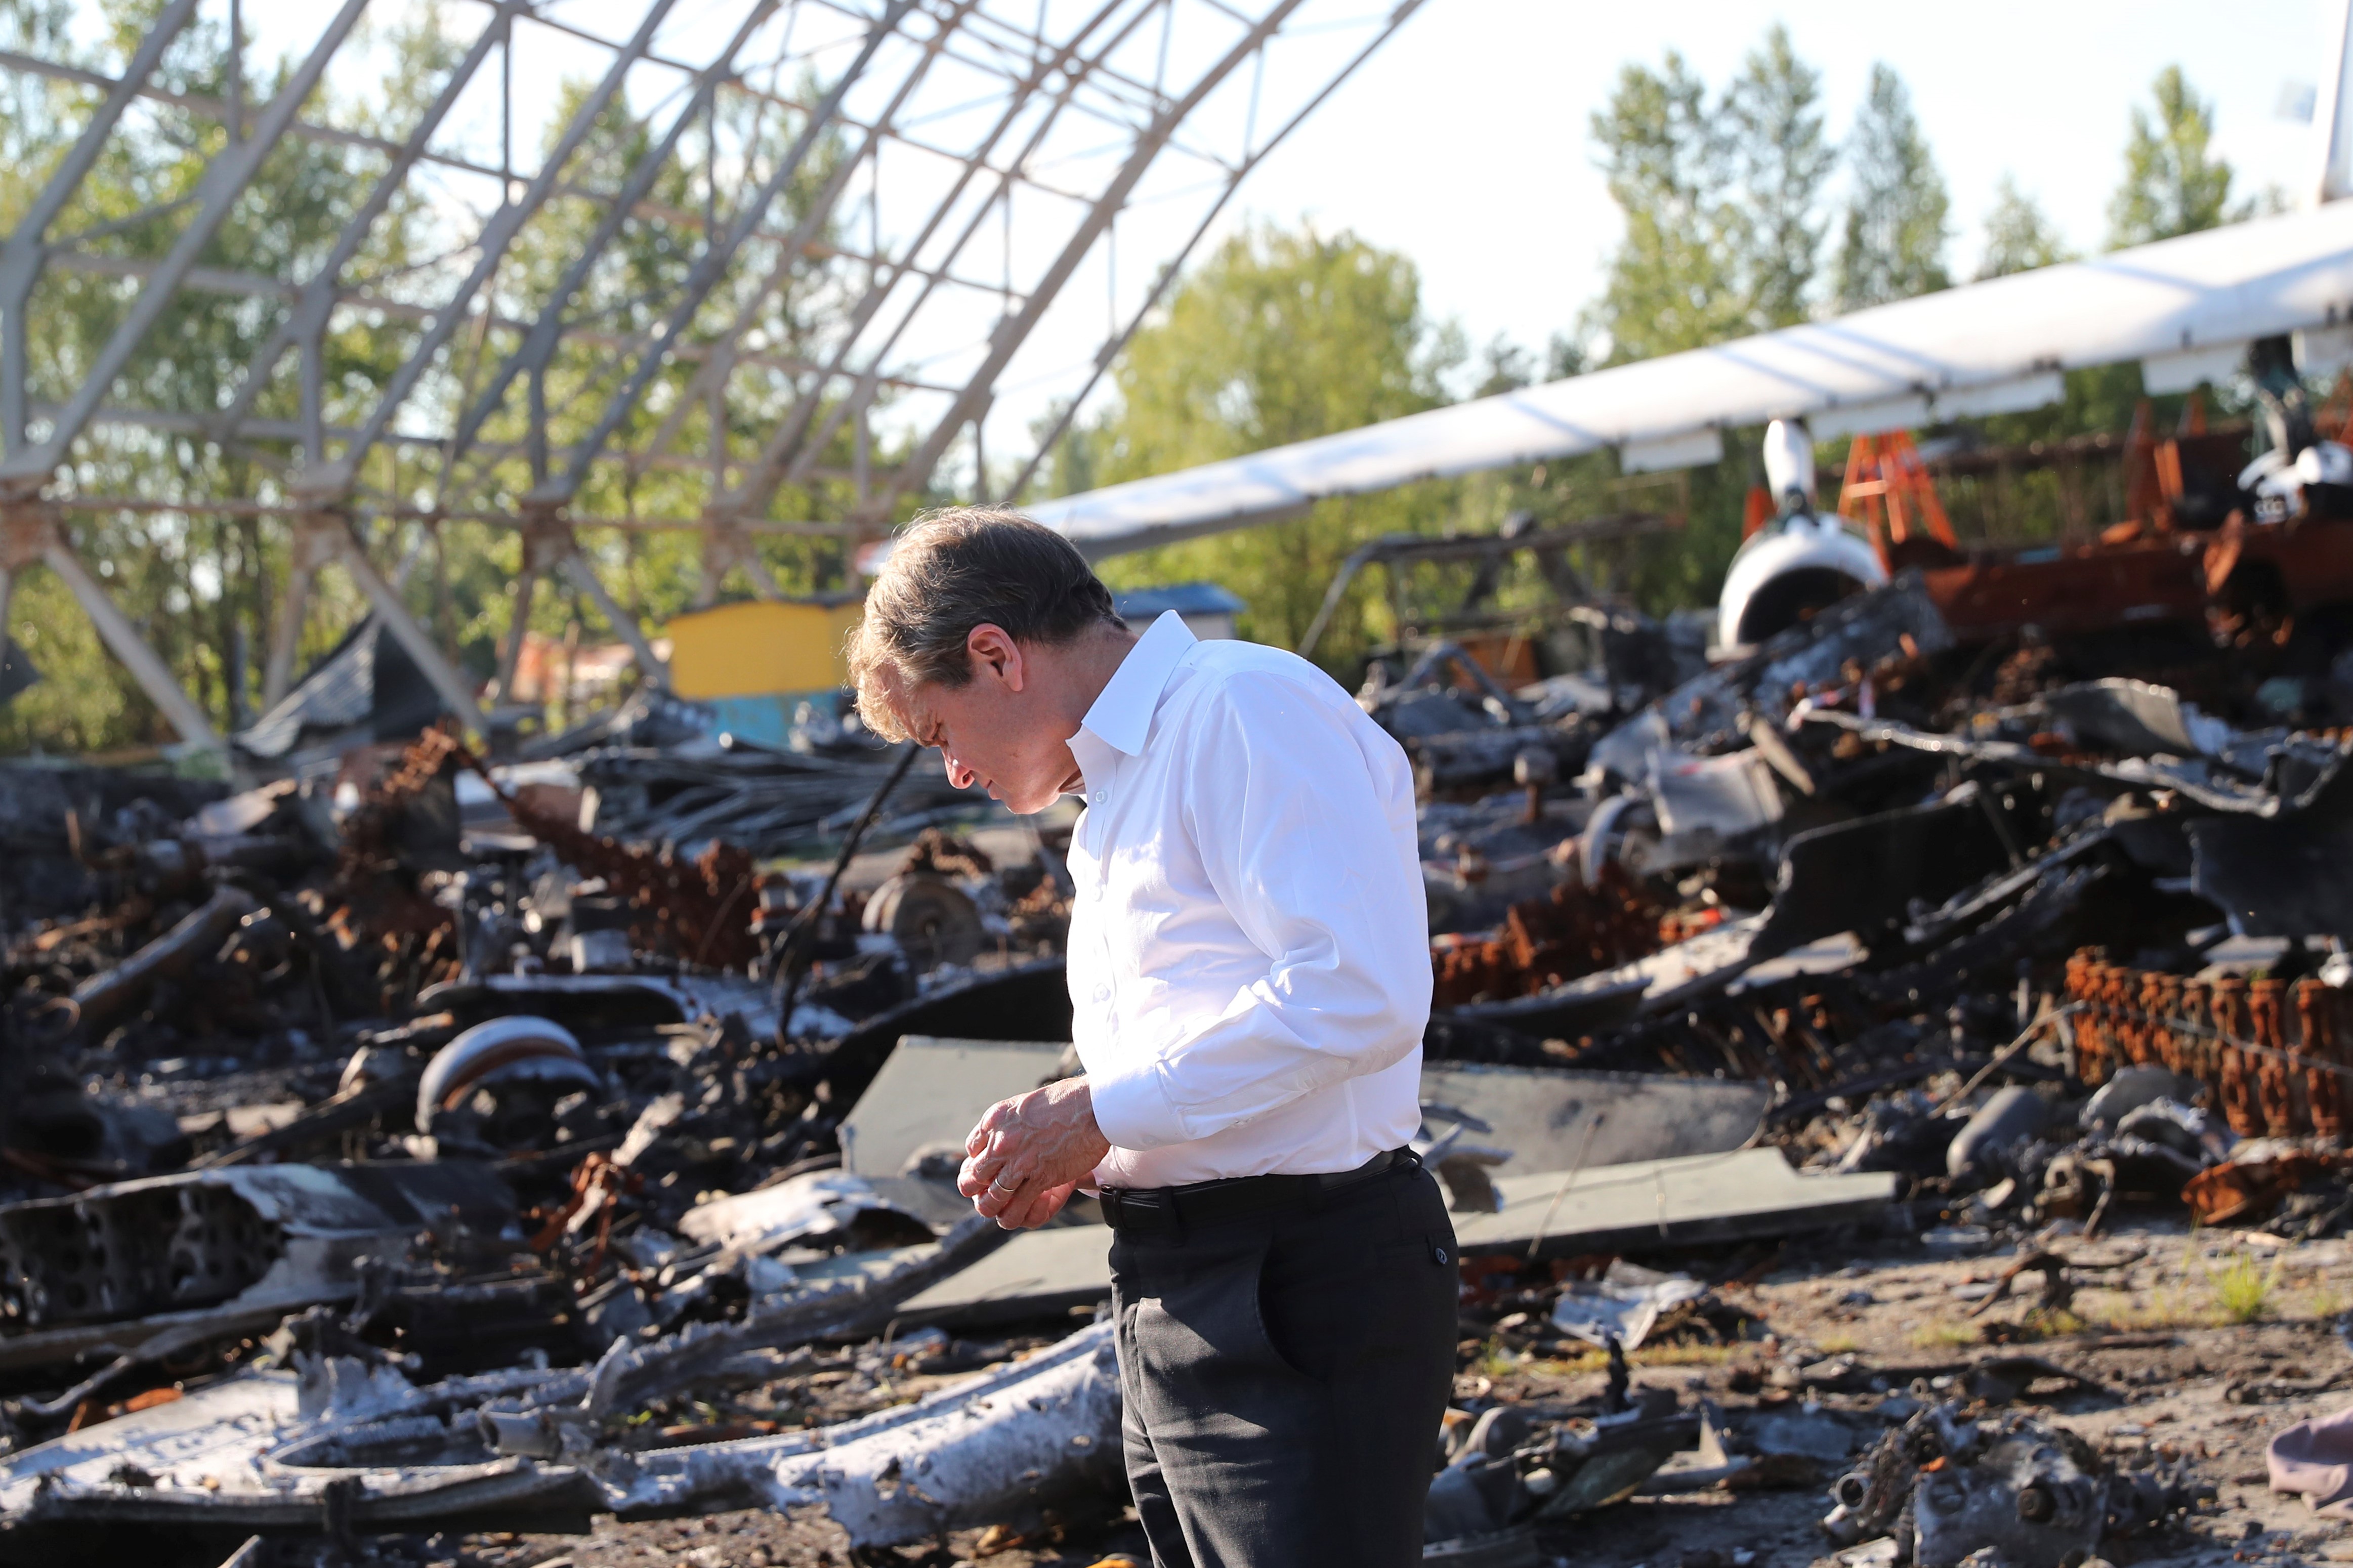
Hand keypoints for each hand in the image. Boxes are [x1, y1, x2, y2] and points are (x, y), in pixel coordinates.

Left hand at [957, 1076, 1110, 1229]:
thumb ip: (1011, 1120)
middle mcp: (1002, 1142)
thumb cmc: (1066, 1100)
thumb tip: (1007, 1131)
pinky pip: (1018, 1205)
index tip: (986, 1169)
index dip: (976, 1163)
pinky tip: (1012, 1218)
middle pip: (975, 1176)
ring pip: (992, 1196)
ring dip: (992, 1207)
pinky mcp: (1040, 1178)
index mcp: (996, 1119)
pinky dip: (1013, 1216)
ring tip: (996, 1211)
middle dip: (977, 1189)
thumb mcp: (1025, 1103)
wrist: (1093, 1108)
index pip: (972, 1148)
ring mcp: (1020, 1162)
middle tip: (984, 1194)